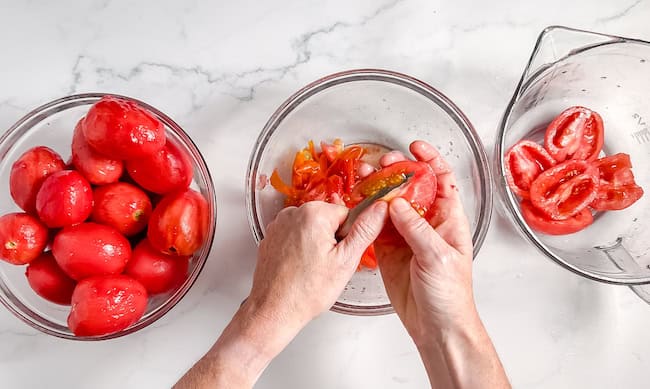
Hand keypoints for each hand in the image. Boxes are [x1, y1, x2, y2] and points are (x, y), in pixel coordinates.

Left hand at [174, 200, 387, 388]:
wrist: (273, 310)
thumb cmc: (306, 291)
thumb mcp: (346, 260)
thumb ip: (365, 230)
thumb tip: (380, 209)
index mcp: (314, 213)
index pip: (346, 214)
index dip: (348, 237)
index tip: (339, 255)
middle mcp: (293, 213)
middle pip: (328, 220)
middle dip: (332, 240)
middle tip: (326, 265)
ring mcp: (279, 225)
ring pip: (312, 229)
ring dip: (316, 245)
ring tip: (312, 269)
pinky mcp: (271, 237)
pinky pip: (295, 237)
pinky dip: (300, 250)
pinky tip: (299, 268)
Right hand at [375, 141, 476, 344]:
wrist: (436, 326)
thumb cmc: (451, 294)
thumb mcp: (438, 256)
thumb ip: (416, 228)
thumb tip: (396, 203)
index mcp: (448, 219)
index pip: (441, 180)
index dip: (429, 160)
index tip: (414, 147)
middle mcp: (426, 222)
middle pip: (410, 187)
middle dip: (396, 171)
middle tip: (382, 163)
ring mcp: (405, 235)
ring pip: (389, 204)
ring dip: (377, 189)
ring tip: (363, 177)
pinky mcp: (388, 249)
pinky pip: (374, 226)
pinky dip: (365, 213)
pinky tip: (356, 203)